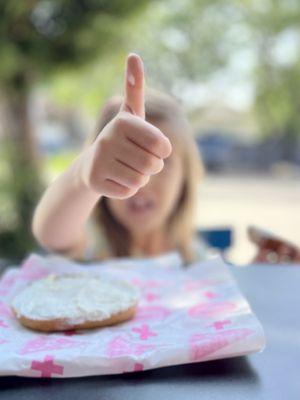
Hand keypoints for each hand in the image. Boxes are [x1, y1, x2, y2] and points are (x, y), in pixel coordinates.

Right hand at [79, 53, 171, 197]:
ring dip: (140, 178)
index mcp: (123, 121)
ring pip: (142, 180)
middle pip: (153, 165)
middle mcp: (107, 138)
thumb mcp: (131, 114)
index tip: (151, 146)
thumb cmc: (121, 138)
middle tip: (136, 159)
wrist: (92, 164)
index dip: (162, 151)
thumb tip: (133, 55)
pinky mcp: (95, 182)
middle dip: (151, 167)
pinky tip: (115, 179)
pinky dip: (127, 189)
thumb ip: (134, 89)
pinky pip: (129, 192)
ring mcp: (99, 161)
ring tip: (124, 168)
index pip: (163, 146)